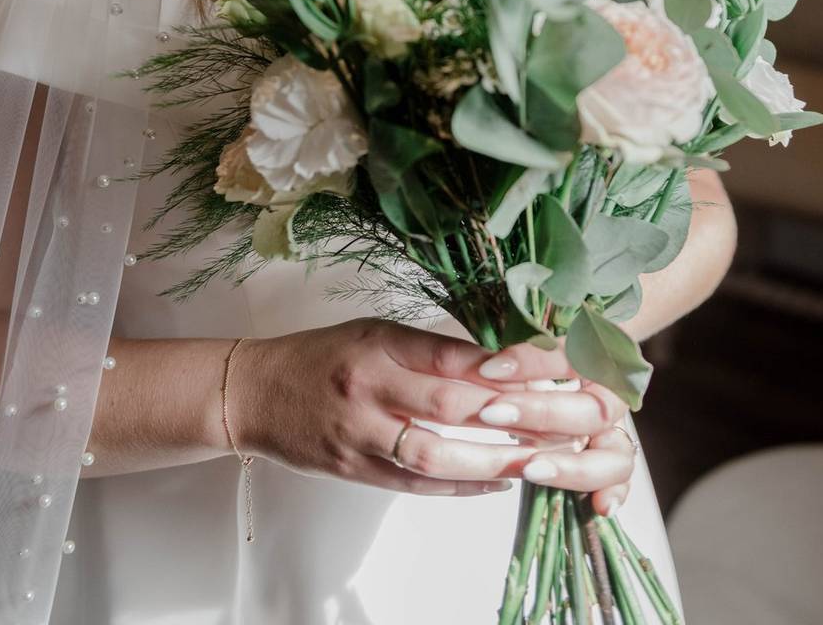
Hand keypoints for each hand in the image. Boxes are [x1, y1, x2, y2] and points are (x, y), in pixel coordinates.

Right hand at [231, 319, 633, 510]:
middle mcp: (369, 389)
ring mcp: (359, 435)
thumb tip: (499, 362)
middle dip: (516, 415)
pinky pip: (414, 485)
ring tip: (542, 460)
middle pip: (453, 407)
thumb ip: (430, 348)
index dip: (511, 365)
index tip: (560, 369)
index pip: (454, 356)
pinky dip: (460, 488)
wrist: (254, 393)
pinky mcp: (353, 471)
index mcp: (378, 345)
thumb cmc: (322, 356)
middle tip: (568, 421)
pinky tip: (498, 484)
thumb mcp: (374, 333)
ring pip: (435, 455)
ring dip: (494, 461)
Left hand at [473, 340, 636, 514]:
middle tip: (493, 414)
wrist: (574, 368)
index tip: (489, 368)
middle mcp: (612, 398)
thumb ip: (521, 348)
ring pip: (615, 455)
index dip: (533, 362)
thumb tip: (484, 359)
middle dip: (543, 413)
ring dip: (573, 466)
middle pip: (593, 410)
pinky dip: (613, 493)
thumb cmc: (542, 353)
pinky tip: (600, 506)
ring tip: (532, 471)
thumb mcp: (531, 342)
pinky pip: (619, 481)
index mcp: (599, 357)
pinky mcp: (609, 461)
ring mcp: (614, 433)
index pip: (572, 356)